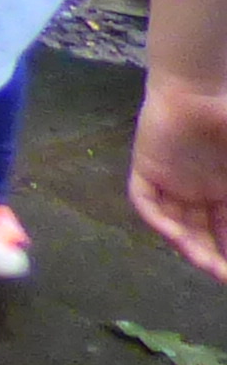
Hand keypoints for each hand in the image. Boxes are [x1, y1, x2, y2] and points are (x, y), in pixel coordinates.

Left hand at [135, 77, 226, 284]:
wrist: (196, 90)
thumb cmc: (225, 120)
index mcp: (223, 195)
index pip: (225, 235)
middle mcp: (196, 195)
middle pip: (200, 236)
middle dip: (211, 258)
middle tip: (223, 275)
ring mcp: (170, 184)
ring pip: (174, 225)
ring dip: (187, 245)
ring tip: (203, 261)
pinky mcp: (146, 171)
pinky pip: (146, 202)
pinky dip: (157, 219)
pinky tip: (174, 234)